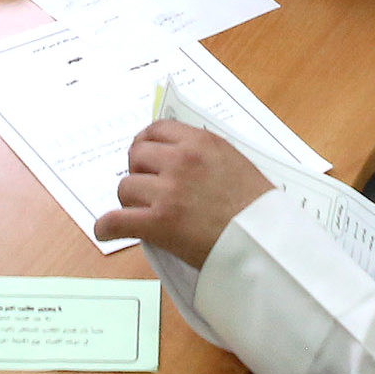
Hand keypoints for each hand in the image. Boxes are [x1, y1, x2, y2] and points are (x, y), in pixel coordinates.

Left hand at [91, 120, 272, 266]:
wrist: (267, 243)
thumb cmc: (259, 209)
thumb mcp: (235, 164)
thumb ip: (204, 156)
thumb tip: (176, 157)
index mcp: (202, 142)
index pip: (157, 130)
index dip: (146, 144)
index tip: (144, 156)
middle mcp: (181, 161)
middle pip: (136, 156)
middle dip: (137, 171)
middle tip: (146, 188)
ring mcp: (168, 191)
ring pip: (125, 187)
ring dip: (130, 201)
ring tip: (140, 212)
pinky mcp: (159, 223)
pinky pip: (117, 220)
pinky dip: (108, 227)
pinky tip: (107, 231)